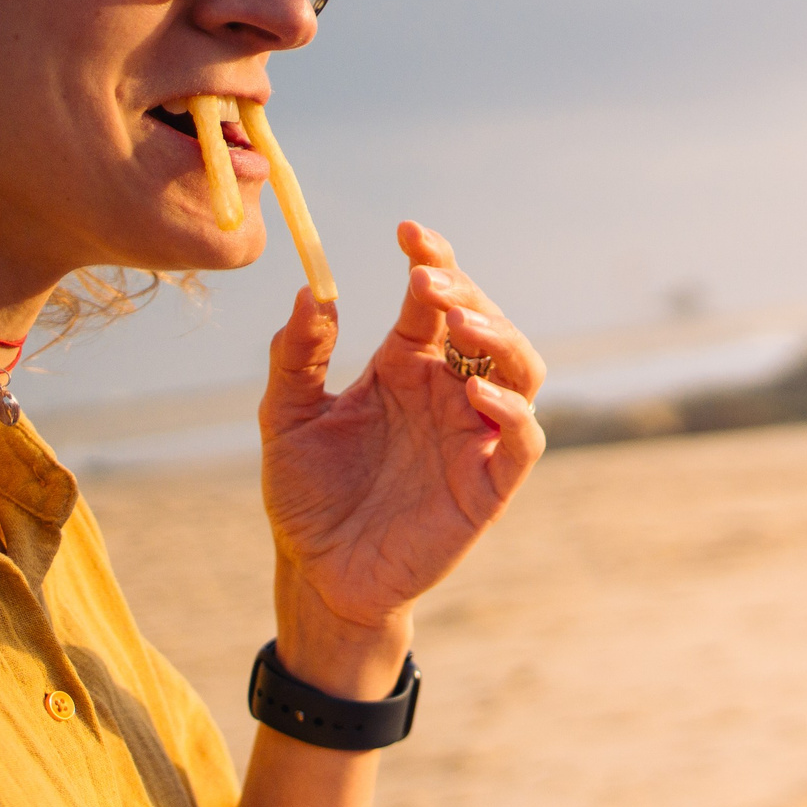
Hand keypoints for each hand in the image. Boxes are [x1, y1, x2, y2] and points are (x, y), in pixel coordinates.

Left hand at [259, 222, 547, 694]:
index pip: (435, 298)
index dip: (433, 260)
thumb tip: (311, 292)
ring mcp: (474, 436)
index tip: (409, 232)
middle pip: (486, 325)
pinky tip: (476, 393)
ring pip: (521, 370)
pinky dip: (511, 411)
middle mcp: (449, 393)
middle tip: (429, 281)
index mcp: (405, 366)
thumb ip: (297, 355)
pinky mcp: (490, 484)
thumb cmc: (305, 494)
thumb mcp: (285, 415)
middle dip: (467, 294)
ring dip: (501, 339)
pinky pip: (521, 439)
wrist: (320, 573)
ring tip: (462, 325)